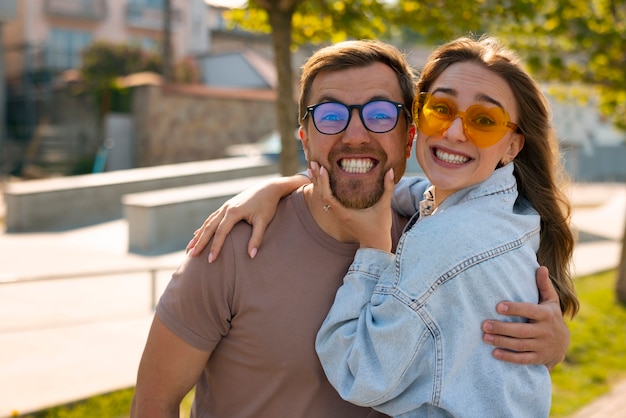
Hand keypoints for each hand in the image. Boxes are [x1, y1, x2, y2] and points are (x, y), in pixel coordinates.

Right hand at [186, 175, 309, 261]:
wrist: (269, 188)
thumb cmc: (267, 205)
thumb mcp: (263, 222)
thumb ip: (257, 238)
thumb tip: (252, 256)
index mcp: (233, 212)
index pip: (221, 232)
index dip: (215, 247)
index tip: (211, 260)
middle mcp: (226, 208)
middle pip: (209, 227)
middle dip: (200, 242)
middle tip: (191, 255)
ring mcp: (225, 206)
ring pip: (208, 222)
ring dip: (199, 235)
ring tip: (190, 247)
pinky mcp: (227, 206)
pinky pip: (212, 218)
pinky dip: (204, 227)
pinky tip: (197, 234)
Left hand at [311, 161, 394, 250]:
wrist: (375, 244)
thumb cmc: (380, 226)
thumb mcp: (385, 206)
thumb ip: (388, 188)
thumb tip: (391, 171)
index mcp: (345, 213)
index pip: (328, 197)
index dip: (324, 182)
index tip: (323, 168)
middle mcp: (338, 215)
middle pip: (321, 195)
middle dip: (317, 179)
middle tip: (313, 163)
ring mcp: (337, 215)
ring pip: (322, 198)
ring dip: (317, 183)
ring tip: (312, 168)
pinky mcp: (339, 215)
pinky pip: (327, 201)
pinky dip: (322, 189)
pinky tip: (321, 180)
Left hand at [481, 266, 568, 369]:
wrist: (563, 344)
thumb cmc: (550, 317)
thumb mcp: (551, 301)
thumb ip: (544, 286)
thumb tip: (540, 267)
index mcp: (546, 314)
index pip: (529, 311)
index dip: (515, 309)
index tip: (498, 306)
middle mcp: (545, 331)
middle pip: (522, 330)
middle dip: (502, 328)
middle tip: (484, 325)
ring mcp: (542, 346)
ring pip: (520, 345)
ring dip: (501, 342)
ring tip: (485, 337)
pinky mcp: (539, 358)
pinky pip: (523, 359)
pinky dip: (509, 357)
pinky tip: (495, 353)